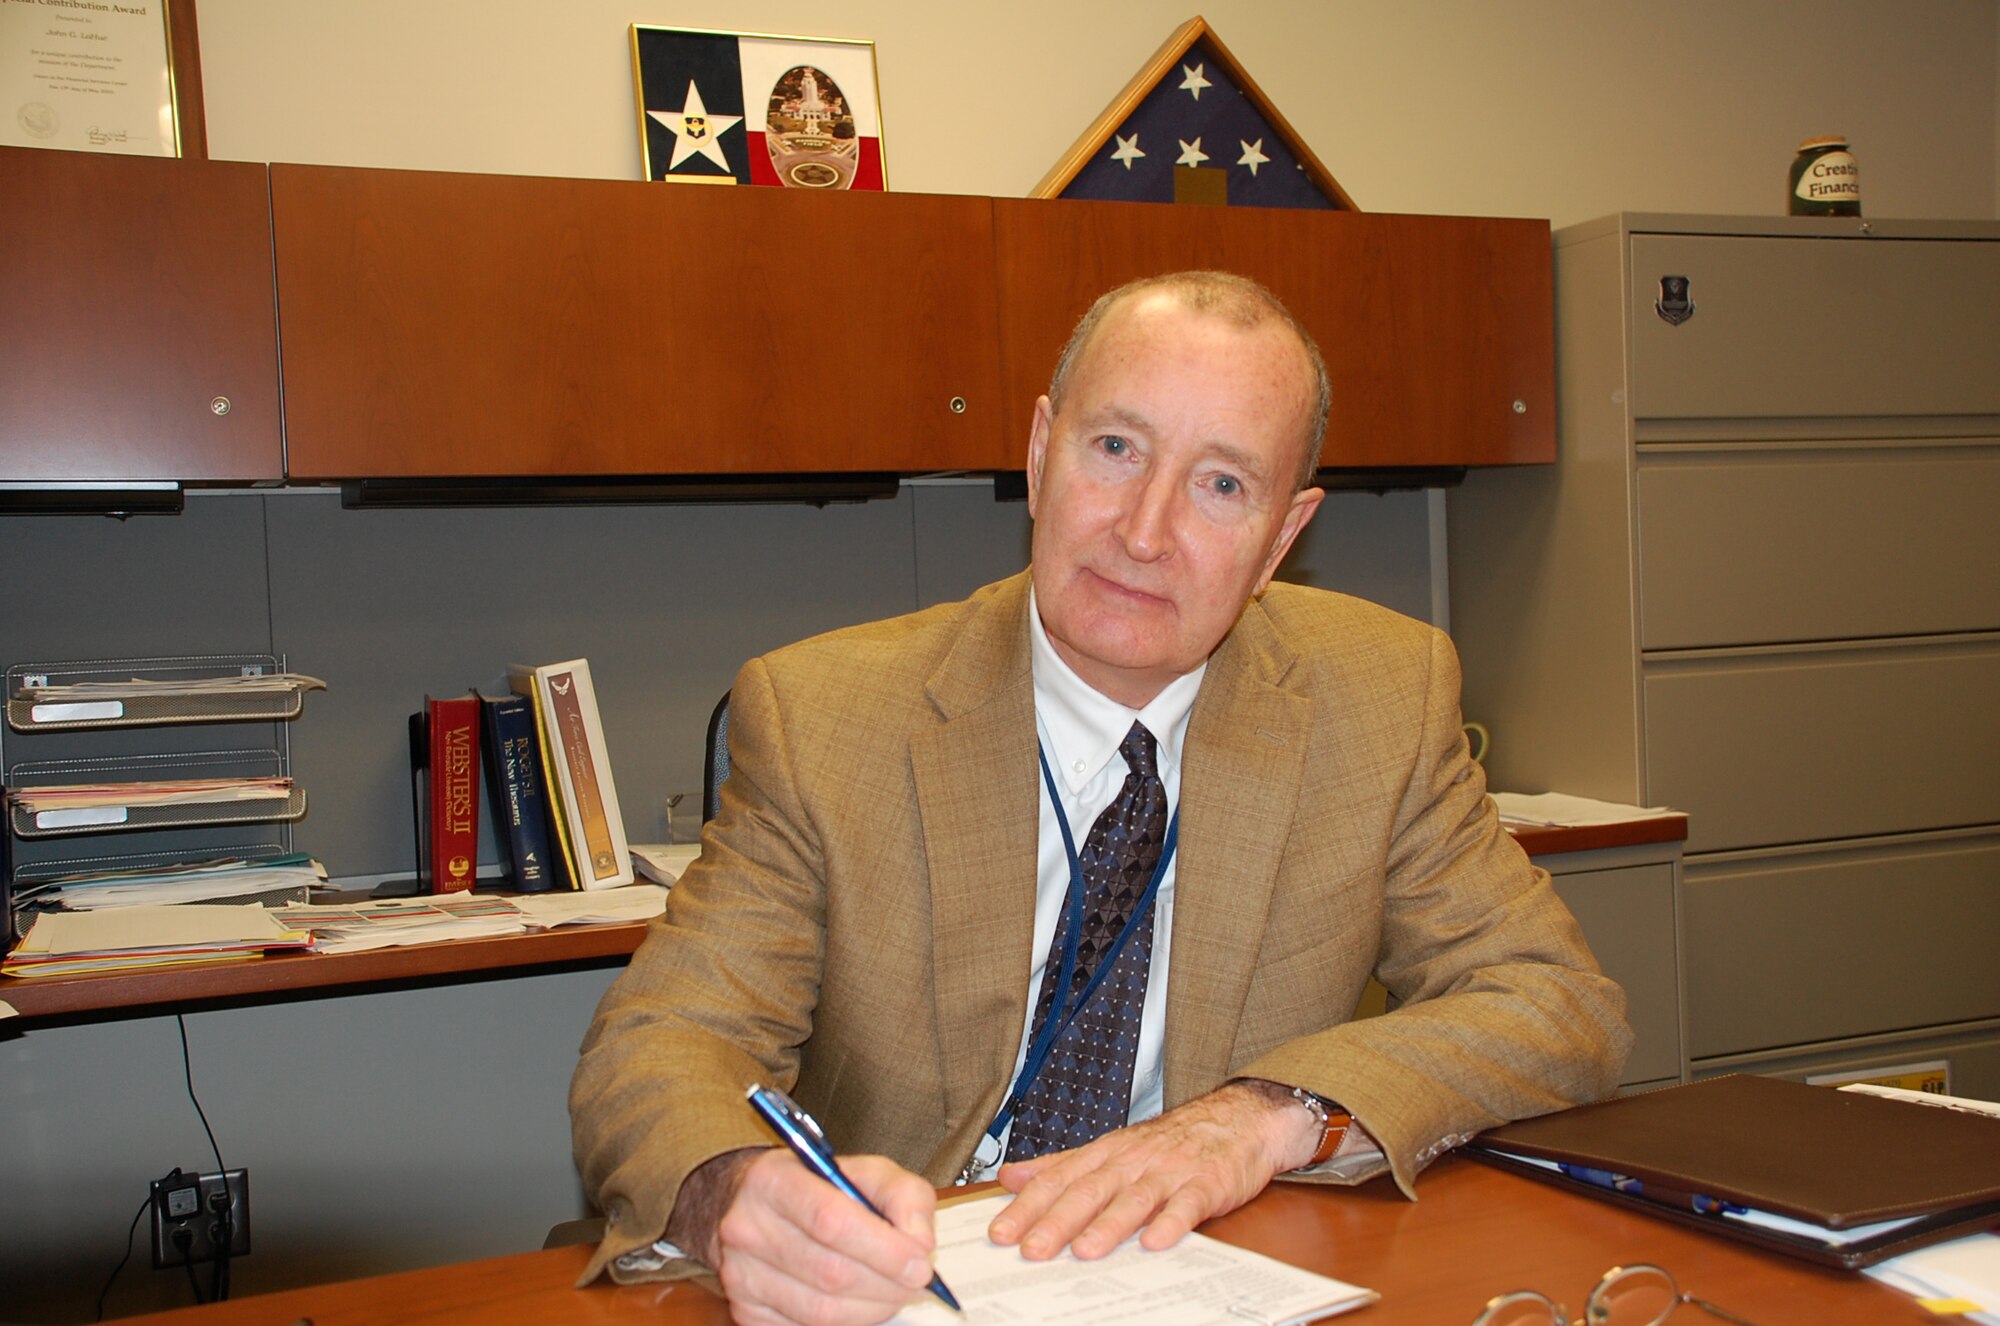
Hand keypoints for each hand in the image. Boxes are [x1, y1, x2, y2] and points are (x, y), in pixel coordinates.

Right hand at [692, 1148, 940, 1325]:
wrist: (757, 1207)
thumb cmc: (818, 1187)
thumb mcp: (867, 1171)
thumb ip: (904, 1196)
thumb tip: (919, 1244)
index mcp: (772, 1180)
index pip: (831, 1221)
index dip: (883, 1249)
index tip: (919, 1264)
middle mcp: (746, 1227)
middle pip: (829, 1272)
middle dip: (885, 1284)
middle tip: (915, 1282)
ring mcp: (740, 1274)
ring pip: (820, 1311)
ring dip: (870, 1308)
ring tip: (893, 1292)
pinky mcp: (745, 1310)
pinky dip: (846, 1322)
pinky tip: (859, 1301)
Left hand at [988, 1079, 1316, 1261]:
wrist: (1237, 1119)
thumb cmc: (1171, 1141)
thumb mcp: (1111, 1147)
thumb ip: (1061, 1164)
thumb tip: (1011, 1176)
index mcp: (1106, 1153)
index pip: (1058, 1181)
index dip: (1028, 1207)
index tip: (1001, 1232)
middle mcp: (1132, 1160)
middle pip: (1089, 1190)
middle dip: (1058, 1222)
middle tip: (1032, 1250)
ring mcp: (1169, 1171)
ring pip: (1133, 1198)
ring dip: (1108, 1226)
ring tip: (1084, 1251)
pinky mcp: (1206, 1183)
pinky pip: (1187, 1204)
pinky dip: (1171, 1222)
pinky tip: (1156, 1242)